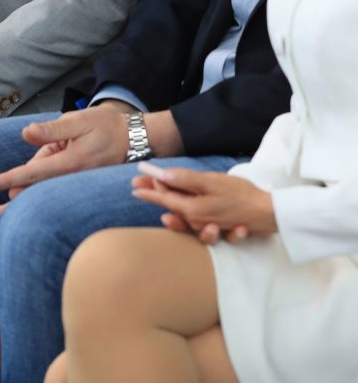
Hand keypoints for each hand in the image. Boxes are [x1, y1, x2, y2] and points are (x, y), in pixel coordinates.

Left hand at [0, 106, 130, 225]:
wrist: (135, 140)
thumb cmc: (105, 127)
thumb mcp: (78, 121)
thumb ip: (52, 129)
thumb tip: (26, 133)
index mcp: (70, 163)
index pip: (33, 173)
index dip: (10, 179)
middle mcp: (72, 179)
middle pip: (34, 194)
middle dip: (9, 208)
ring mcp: (75, 184)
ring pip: (42, 195)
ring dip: (20, 206)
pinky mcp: (77, 184)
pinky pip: (53, 190)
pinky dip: (36, 198)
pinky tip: (22, 202)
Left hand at [131, 167, 276, 242]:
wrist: (269, 213)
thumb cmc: (241, 194)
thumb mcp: (212, 183)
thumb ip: (187, 181)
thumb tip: (162, 176)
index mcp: (193, 209)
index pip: (165, 199)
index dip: (149, 190)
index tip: (135, 184)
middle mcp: (197, 221)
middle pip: (170, 207)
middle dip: (154, 196)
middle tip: (139, 186)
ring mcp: (207, 226)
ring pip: (182, 218)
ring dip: (169, 210)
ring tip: (156, 206)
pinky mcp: (217, 228)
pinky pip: (198, 225)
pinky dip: (188, 222)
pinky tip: (175, 216)